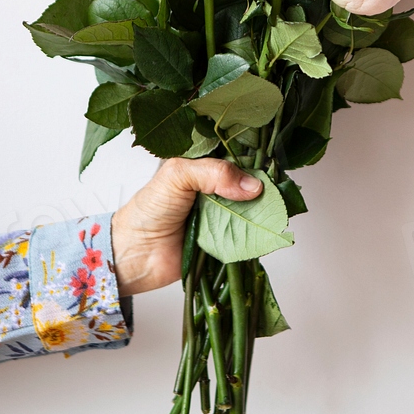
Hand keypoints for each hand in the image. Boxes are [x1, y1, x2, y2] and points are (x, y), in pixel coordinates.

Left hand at [110, 158, 261, 295]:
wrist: (135, 255)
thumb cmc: (148, 211)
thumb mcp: (177, 176)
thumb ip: (213, 172)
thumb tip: (252, 186)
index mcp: (203, 168)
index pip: (236, 157)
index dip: (253, 159)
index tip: (272, 162)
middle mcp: (216, 190)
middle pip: (249, 184)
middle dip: (264, 187)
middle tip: (278, 189)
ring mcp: (223, 215)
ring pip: (253, 210)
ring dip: (264, 212)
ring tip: (276, 210)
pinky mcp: (227, 240)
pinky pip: (249, 235)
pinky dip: (259, 234)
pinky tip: (269, 229)